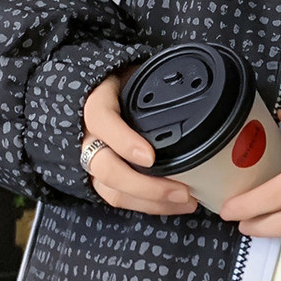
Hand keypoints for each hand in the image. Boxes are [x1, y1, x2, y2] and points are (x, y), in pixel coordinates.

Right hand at [81, 66, 198, 216]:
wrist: (109, 91)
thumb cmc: (129, 83)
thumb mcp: (139, 75)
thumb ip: (156, 83)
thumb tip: (192, 87)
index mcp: (96, 102)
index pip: (100, 119)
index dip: (123, 141)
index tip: (150, 156)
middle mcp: (87, 134)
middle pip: (105, 168)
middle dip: (144, 186)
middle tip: (182, 190)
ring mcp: (92, 159)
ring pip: (111, 190)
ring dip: (150, 201)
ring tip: (186, 200)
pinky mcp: (100, 177)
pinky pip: (118, 198)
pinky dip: (147, 205)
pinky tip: (173, 203)